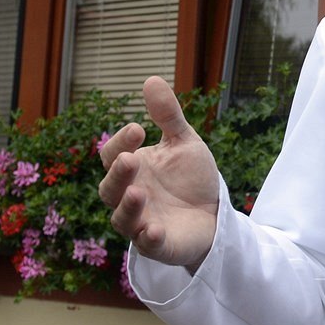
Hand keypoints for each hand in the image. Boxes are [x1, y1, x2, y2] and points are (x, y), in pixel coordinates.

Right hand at [98, 76, 220, 268]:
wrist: (215, 214)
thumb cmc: (191, 178)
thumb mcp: (183, 142)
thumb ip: (168, 116)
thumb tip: (150, 79)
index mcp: (132, 170)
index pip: (112, 155)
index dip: (120, 142)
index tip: (137, 129)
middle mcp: (128, 197)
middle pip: (109, 188)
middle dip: (118, 174)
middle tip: (131, 160)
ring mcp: (141, 223)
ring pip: (122, 219)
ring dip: (128, 207)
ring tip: (137, 193)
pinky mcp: (158, 245)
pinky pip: (147, 245)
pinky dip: (148, 238)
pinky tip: (154, 229)